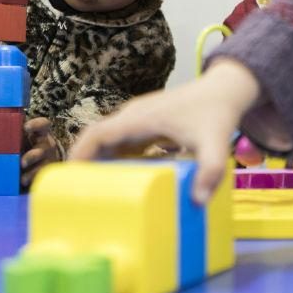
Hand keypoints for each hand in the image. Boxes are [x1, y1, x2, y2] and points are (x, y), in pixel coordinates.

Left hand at [21, 117, 61, 186]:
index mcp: (40, 133)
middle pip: (45, 147)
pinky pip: (43, 177)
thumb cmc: (26, 147)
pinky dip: (33, 181)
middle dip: (33, 156)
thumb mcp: (21, 139)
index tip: (26, 128)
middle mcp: (47, 145)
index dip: (36, 125)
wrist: (40, 162)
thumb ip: (10, 136)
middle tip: (22, 163)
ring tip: (23, 179)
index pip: (43, 124)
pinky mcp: (47, 173)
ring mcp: (49, 159)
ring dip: (33, 172)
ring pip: (45, 165)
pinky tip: (25, 184)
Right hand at [70, 59, 260, 203]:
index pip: (98, 133)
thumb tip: (198, 201)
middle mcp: (134, 116)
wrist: (224, 91)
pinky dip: (113, 159)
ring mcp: (139, 119)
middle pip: (97, 137)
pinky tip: (117, 180)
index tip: (68, 177)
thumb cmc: (216, 113)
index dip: (80, 154)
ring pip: (108, 140)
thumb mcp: (215, 143)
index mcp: (140, 118)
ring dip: (98, 161)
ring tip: (91, 192)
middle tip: (76, 193)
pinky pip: (121, 142)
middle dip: (83, 162)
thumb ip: (209, 171)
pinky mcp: (147, 124)